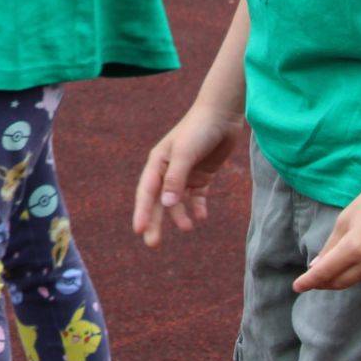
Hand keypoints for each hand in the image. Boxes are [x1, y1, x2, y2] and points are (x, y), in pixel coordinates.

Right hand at [133, 103, 248, 246]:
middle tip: (152, 245)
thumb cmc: (198, 130)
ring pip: (177, 201)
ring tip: (188, 228)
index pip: (147, 193)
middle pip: (159, 201)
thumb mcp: (185, 154)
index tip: (139, 231)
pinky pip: (196, 196)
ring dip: (179, 216)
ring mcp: (185, 174)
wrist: (221, 115)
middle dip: (155, 222)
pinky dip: (197, 207)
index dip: (142, 212)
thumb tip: (168, 204)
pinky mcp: (202, 175)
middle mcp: (168, 171)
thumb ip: (176, 179)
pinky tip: (202, 217)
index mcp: (158, 163)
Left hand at [295, 172, 360, 291]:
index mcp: (354, 248)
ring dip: (340, 277)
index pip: (325, 272)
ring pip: (356, 279)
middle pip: (341, 282)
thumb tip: (316, 266)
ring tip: (327, 270)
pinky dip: (356, 271)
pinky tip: (350, 263)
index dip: (309, 281)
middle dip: (323, 283)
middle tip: (309, 279)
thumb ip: (330, 247)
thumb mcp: (343, 222)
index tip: (297, 286)